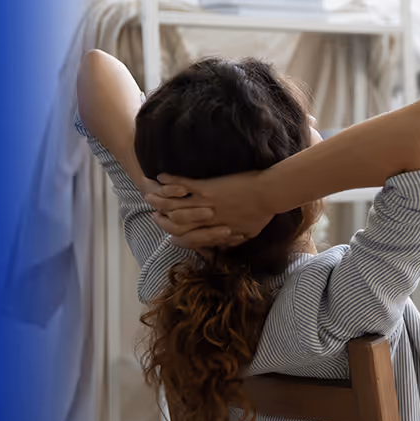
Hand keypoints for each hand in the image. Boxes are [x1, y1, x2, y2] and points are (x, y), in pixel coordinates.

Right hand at [141, 170, 283, 248]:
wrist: (270, 194)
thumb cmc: (263, 214)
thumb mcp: (248, 233)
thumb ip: (234, 239)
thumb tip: (228, 244)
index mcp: (214, 231)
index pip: (187, 239)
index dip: (174, 236)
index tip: (168, 233)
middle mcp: (204, 220)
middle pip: (174, 223)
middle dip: (161, 219)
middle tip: (152, 214)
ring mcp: (204, 203)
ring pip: (173, 205)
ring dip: (159, 199)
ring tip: (149, 193)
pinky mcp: (206, 188)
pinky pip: (182, 185)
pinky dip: (169, 181)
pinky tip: (161, 176)